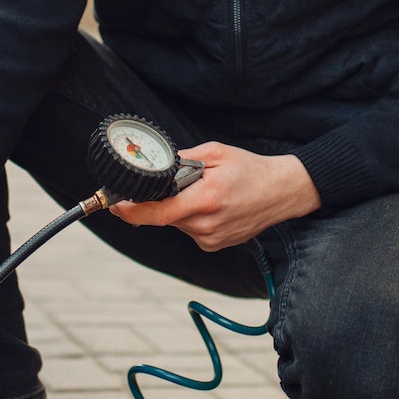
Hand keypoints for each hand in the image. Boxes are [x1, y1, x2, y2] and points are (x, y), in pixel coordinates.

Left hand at [112, 142, 320, 250]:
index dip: (132, 210)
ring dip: (179, 207)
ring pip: (176, 223)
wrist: (283, 192)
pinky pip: (189, 229)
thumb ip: (183, 160)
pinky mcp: (214, 245)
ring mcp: (211, 239)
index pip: (158, 212)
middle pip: (164, 216)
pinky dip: (191, 216)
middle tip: (181, 182)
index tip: (115, 205)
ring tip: (206, 193)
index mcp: (207, 200)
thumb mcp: (216, 153)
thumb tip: (154, 166)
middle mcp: (207, 225)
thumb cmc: (252, 170)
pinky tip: (212, 205)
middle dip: (163, 199)